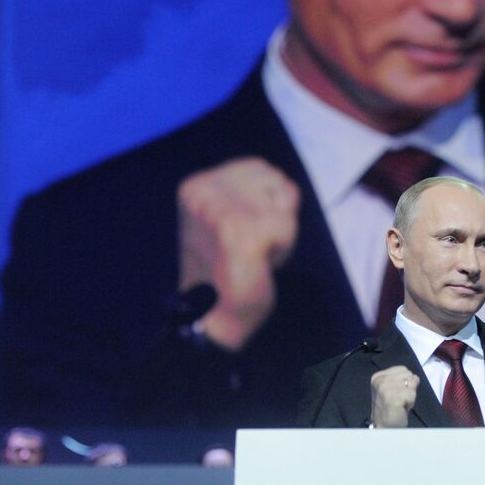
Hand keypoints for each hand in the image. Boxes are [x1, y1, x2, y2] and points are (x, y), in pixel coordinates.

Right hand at [178, 157, 299, 349]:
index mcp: (196, 186)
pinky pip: (288, 227)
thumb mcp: (233, 218)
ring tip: (255, 253)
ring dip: (282, 231)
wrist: (212, 317)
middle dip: (278, 214)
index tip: (247, 231)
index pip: (260, 167)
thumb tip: (287, 186)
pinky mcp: (239, 230)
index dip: (270, 199)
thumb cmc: (228, 270)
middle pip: (277, 180)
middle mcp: (202, 191)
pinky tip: (259, 264)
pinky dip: (283, 249)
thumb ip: (254, 193)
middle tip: (253, 245)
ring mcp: (219, 209)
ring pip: (285, 202)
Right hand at [371, 366, 419, 427]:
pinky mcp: (393, 396)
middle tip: (399, 400)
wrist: (383, 427)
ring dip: (410, 395)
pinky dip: (410, 403)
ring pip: (412, 383)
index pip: (403, 369)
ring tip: (400, 404)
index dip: (405, 382)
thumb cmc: (390, 409)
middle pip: (409, 375)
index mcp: (378, 376)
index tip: (396, 393)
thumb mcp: (392, 389)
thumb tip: (415, 377)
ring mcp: (386, 388)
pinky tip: (401, 408)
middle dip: (408, 388)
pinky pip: (412, 394)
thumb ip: (401, 379)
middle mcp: (380, 380)